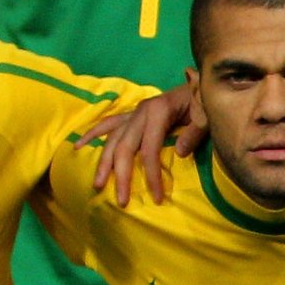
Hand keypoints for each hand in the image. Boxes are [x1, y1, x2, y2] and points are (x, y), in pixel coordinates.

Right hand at [91, 83, 201, 204]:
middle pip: (125, 147)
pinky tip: (77, 145)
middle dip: (121, 175)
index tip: (157, 198)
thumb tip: (180, 153)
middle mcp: (141, 112)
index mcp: (159, 111)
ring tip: (97, 184)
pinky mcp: (132, 114)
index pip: (150, 150)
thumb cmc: (205, 101)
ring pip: (113, 139)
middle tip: (121, 201)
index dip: (151, 175)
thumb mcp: (207, 114)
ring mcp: (134, 112)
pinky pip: (109, 124)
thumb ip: (196, 132)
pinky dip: (93, 134)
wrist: (202, 82)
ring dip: (104, 163)